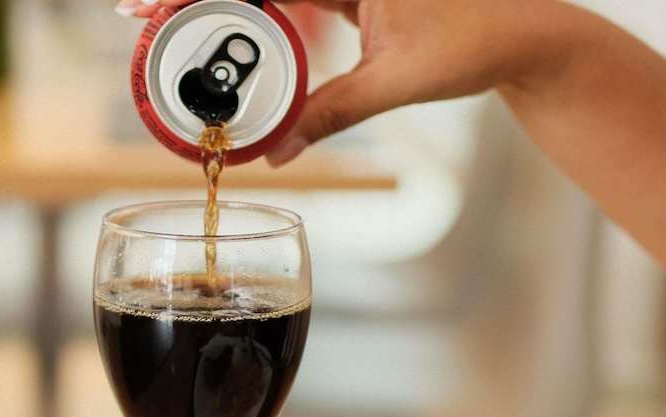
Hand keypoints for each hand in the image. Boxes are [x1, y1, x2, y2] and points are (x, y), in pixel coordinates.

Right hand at [115, 0, 580, 164]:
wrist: (523, 34)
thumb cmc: (478, 42)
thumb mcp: (394, 83)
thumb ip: (329, 116)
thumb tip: (276, 151)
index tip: (142, 7)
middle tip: (144, 21)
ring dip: (219, 6)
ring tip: (172, 30)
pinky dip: (254, 16)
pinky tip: (229, 37)